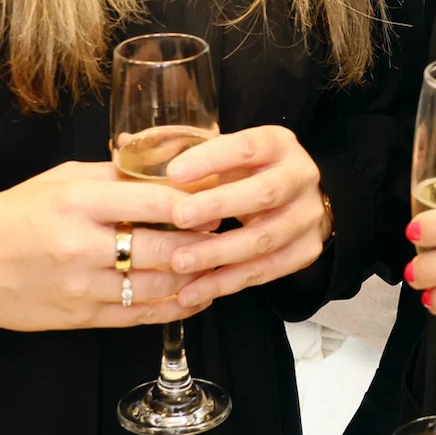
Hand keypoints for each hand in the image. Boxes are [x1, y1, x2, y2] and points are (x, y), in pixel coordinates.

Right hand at [0, 161, 206, 331]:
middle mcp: (82, 246)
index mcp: (77, 203)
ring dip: (194, 277)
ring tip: (217, 262)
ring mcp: (82, 288)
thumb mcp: (59, 179)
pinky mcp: (81, 318)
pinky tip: (194, 296)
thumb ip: (112, 174)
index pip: (151, 202)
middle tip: (223, 231)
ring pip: (156, 288)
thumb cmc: (13, 214)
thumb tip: (162, 168)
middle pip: (161, 249)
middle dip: (200, 242)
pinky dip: (173, 307)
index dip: (192, 202)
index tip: (215, 198)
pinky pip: (139, 317)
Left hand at [164, 124, 328, 305]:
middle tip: (178, 217)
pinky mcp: (305, 252)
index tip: (174, 172)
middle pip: (264, 193)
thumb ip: (188, 152)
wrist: (300, 200)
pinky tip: (193, 291)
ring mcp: (307, 218)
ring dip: (218, 253)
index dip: (211, 159)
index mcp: (278, 145)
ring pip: (264, 239)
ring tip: (178, 263)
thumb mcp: (229, 154)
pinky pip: (265, 272)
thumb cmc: (249, 173)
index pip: (247, 147)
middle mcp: (300, 178)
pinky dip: (227, 283)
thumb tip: (128, 143)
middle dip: (218, 206)